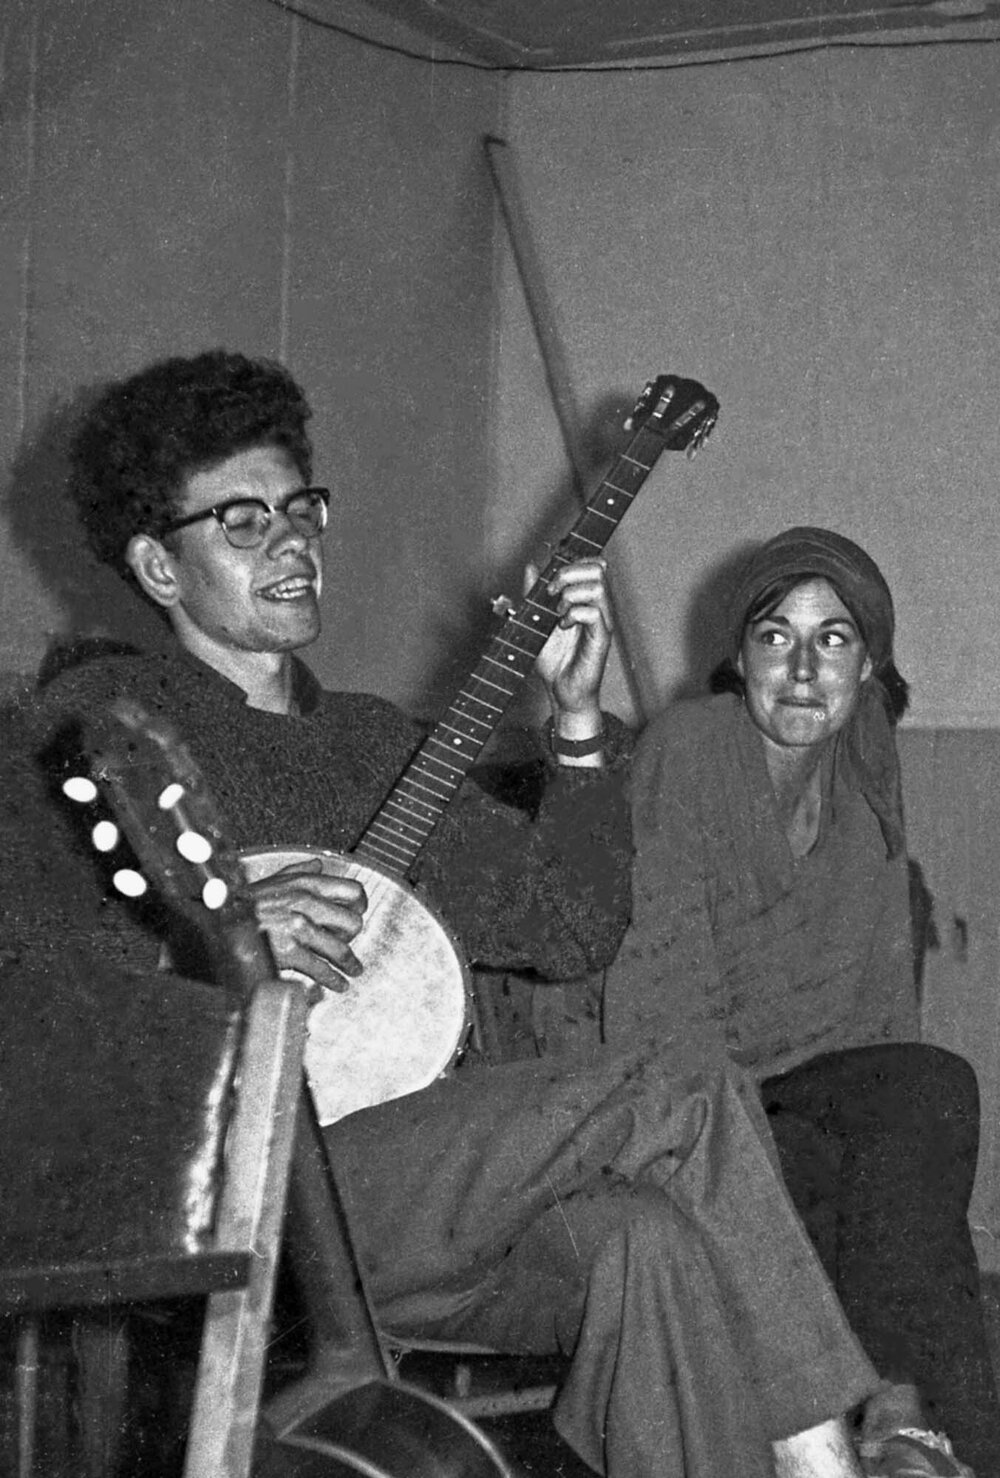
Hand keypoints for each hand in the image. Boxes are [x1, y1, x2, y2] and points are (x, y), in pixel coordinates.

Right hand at [249, 856, 366, 993]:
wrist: (216, 922)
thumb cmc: (243, 903)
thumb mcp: (271, 879)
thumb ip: (298, 871)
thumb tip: (318, 865)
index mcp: (304, 882)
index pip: (352, 890)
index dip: (360, 906)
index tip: (358, 915)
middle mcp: (305, 901)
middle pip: (352, 922)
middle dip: (352, 937)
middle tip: (348, 944)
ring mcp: (297, 926)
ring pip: (340, 948)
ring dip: (349, 963)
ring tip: (353, 970)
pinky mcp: (288, 951)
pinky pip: (321, 968)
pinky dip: (333, 979)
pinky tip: (338, 984)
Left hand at [529, 557, 612, 718]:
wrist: (560, 690)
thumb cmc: (554, 659)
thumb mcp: (537, 619)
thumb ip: (534, 592)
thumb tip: (531, 567)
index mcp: (586, 600)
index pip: (593, 565)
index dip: (574, 562)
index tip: (552, 577)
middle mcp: (598, 607)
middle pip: (598, 570)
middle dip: (570, 574)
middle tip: (552, 592)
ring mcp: (602, 622)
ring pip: (598, 588)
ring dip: (571, 595)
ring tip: (558, 612)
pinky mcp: (602, 638)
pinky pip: (595, 613)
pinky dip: (574, 614)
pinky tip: (564, 626)